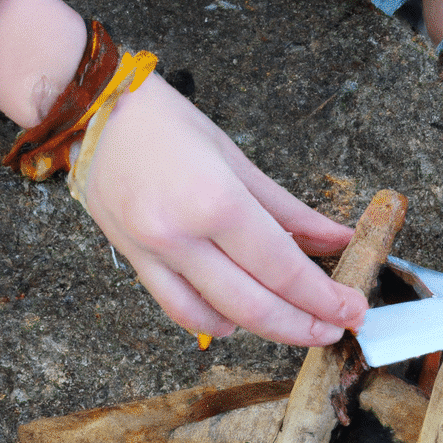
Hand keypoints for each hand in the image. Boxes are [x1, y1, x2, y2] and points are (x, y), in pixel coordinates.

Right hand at [82, 72, 367, 344]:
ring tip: (299, 324)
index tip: (353, 309)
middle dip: (305, 325)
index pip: (283, 268)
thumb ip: (289, 210)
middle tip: (336, 328)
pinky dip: (216, 322)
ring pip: (219, 317)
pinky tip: (241, 321)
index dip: (324, 297)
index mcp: (215, 201)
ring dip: (266, 330)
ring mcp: (153, 255)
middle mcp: (181, 236)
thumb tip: (337, 239)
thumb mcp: (236, 159)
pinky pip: (180, 310)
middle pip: (256, 306)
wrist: (89, 112)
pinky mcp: (135, 263)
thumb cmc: (163, 122)